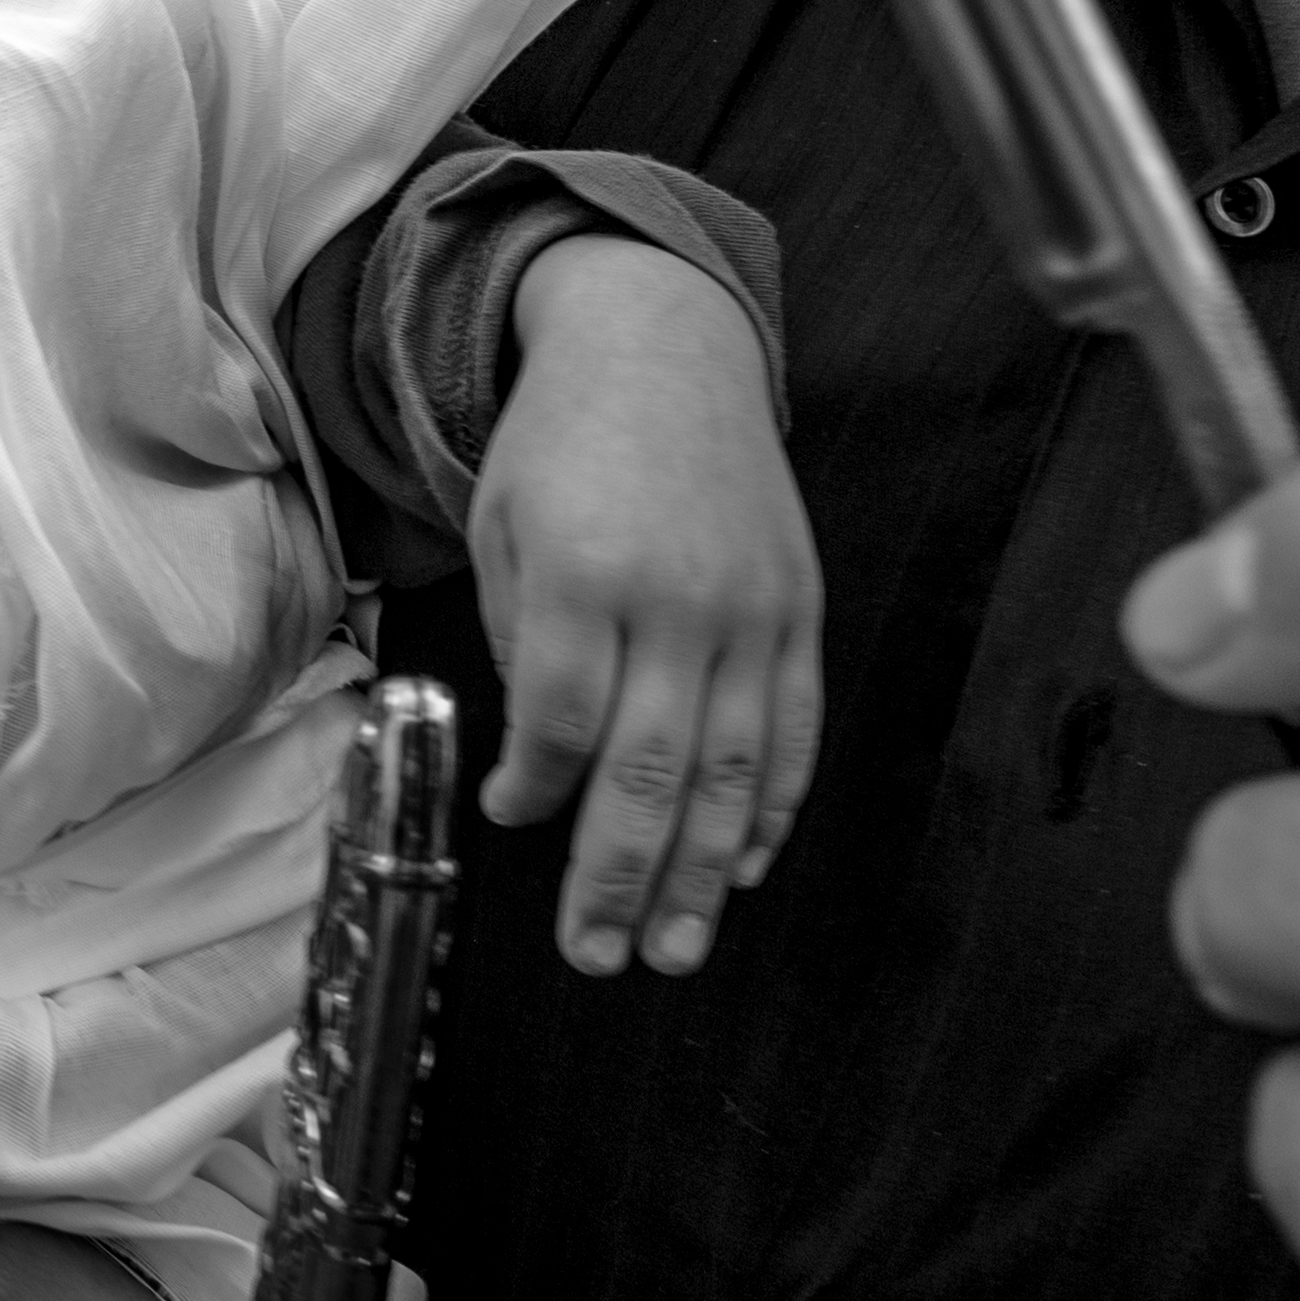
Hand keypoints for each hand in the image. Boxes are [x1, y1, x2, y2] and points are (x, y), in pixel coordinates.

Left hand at [471, 233, 822, 978]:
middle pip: (648, 770)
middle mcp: (676, 598)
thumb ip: (523, 643)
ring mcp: (750, 607)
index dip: (534, 792)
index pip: (561, 723)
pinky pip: (794, 726)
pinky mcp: (799, 606)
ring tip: (675, 949)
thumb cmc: (560, 442)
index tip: (508, 819)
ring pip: (732, 769)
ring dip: (701, 872)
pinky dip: (774, 805)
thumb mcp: (501, 523)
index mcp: (583, 574)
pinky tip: (746, 863)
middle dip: (619, 878)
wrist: (663, 342)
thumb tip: (548, 763)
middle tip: (600, 957)